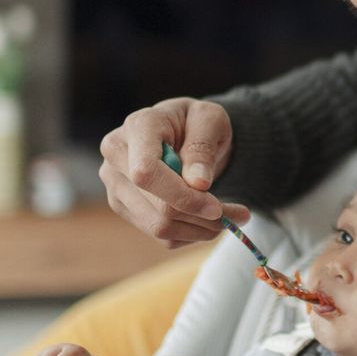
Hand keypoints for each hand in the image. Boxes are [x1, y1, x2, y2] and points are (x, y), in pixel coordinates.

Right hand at [98, 97, 251, 248]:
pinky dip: (191, 234)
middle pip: (156, 207)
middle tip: (240, 216)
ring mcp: (116, 185)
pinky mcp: (125, 207)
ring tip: (230, 218)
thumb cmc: (196, 121)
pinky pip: (161, 235)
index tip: (217, 207)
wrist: (183, 132)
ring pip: (159, 227)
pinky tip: (208, 219)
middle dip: (202, 217)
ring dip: (200, 230)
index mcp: (137, 127)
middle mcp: (116, 157)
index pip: (147, 173)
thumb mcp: (210, 120)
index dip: (183, 197)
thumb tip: (198, 184)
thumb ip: (203, 147)